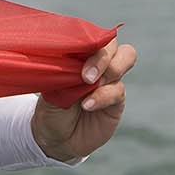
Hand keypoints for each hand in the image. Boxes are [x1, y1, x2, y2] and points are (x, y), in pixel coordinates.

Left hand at [31, 35, 135, 161]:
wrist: (55, 137)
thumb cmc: (49, 107)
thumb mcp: (50, 87)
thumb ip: (64, 73)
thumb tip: (75, 64)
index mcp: (79, 54)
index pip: (92, 36)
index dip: (89, 39)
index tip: (75, 51)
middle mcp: (97, 63)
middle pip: (114, 45)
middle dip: (102, 56)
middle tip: (85, 74)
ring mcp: (109, 80)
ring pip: (124, 60)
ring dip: (106, 70)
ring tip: (86, 83)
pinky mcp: (117, 99)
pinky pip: (117, 90)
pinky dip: (102, 96)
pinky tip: (86, 105)